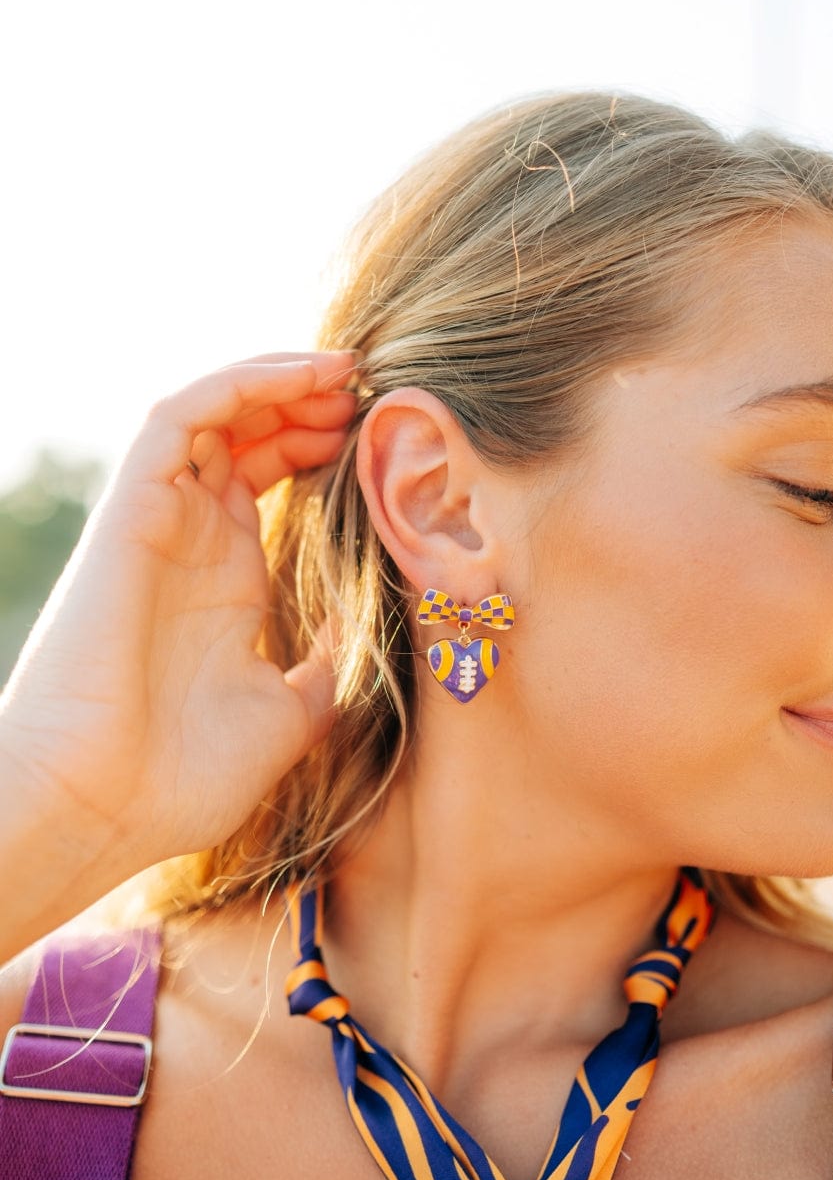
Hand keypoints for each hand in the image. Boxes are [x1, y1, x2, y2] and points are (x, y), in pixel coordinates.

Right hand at [1, 351, 359, 914]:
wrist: (100, 806)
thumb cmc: (181, 779)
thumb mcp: (286, 719)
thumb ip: (323, 671)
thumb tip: (369, 637)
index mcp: (226, 580)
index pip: (268, 479)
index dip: (321, 446)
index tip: (384, 439)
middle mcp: (193, 540)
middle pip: (245, 435)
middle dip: (308, 404)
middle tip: (375, 394)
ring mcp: (161, 521)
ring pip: (213, 412)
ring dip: (280, 382)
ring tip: (346, 373)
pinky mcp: (132, 508)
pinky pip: (178, 415)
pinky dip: (238, 383)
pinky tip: (301, 377)